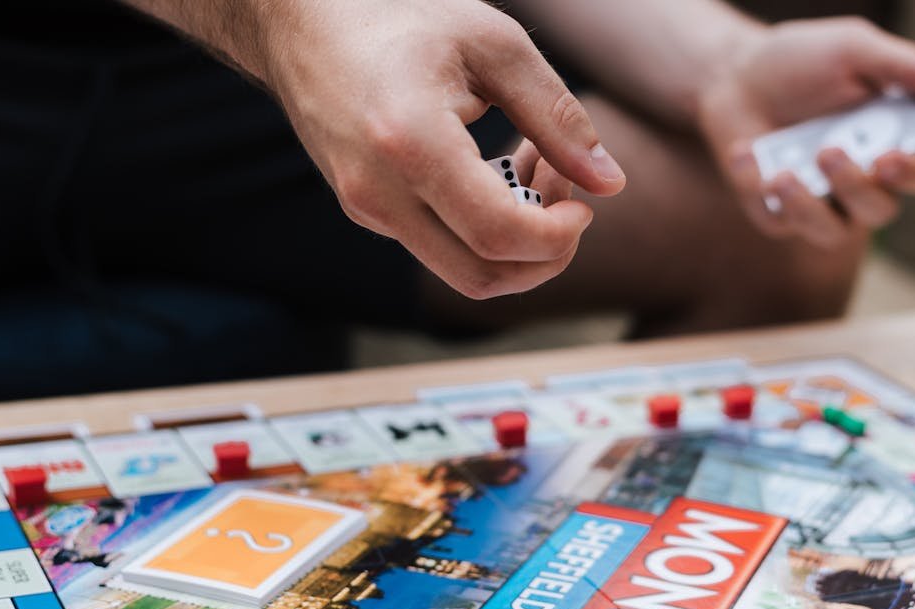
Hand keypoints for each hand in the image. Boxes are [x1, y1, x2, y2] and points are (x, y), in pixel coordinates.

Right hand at [252, 0, 625, 298]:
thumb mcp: (494, 46)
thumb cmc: (405, 20)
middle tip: (567, 189)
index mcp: (411, 142)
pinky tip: (498, 171)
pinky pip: (442, 248)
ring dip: (518, 244)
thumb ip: (557, 116)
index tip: (584, 203)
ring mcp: (369, 211)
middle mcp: (380, 192)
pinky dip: (486, 230)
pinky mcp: (369, 214)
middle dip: (546, 253)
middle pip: (483, 277)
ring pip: (464, 273)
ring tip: (535, 170)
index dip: (557, 237)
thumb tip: (610, 183)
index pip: (498, 235)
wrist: (304, 24)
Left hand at [696, 17, 914, 246]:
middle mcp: (862, 183)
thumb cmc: (804, 62)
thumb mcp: (852, 48)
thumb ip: (900, 65)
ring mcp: (820, 203)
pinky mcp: (776, 214)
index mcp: (893, 144)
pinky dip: (755, 186)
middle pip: (879, 211)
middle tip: (830, 152)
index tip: (893, 158)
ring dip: (808, 208)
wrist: (737, 75)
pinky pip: (774, 219)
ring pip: (830, 233)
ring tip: (783, 173)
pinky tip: (744, 150)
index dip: (910, 173)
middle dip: (856, 188)